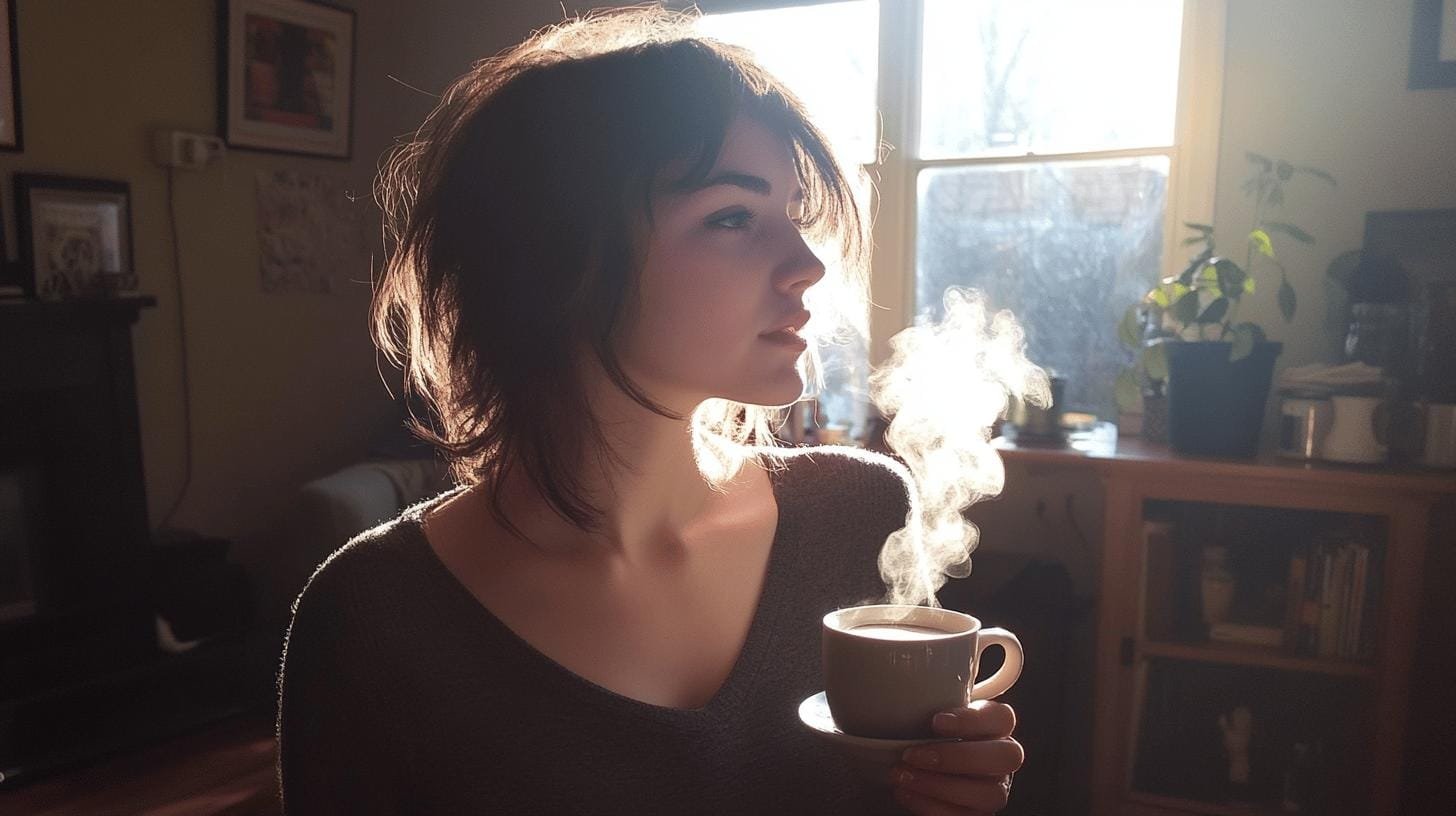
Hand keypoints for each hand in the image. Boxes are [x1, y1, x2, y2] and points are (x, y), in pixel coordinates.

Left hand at [889, 700, 1022, 814]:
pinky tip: (905, 793)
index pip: (1003, 717)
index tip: (935, 721)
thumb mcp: (924, 714)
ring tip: (902, 776)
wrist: (912, 772)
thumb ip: (926, 699)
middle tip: (913, 754)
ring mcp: (994, 790)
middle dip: (956, 757)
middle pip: (1007, 756)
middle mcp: (1000, 759)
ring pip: (989, 794)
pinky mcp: (977, 815)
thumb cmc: (921, 737)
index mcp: (993, 727)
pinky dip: (931, 806)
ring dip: (939, 785)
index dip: (973, 719)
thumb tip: (891, 679)